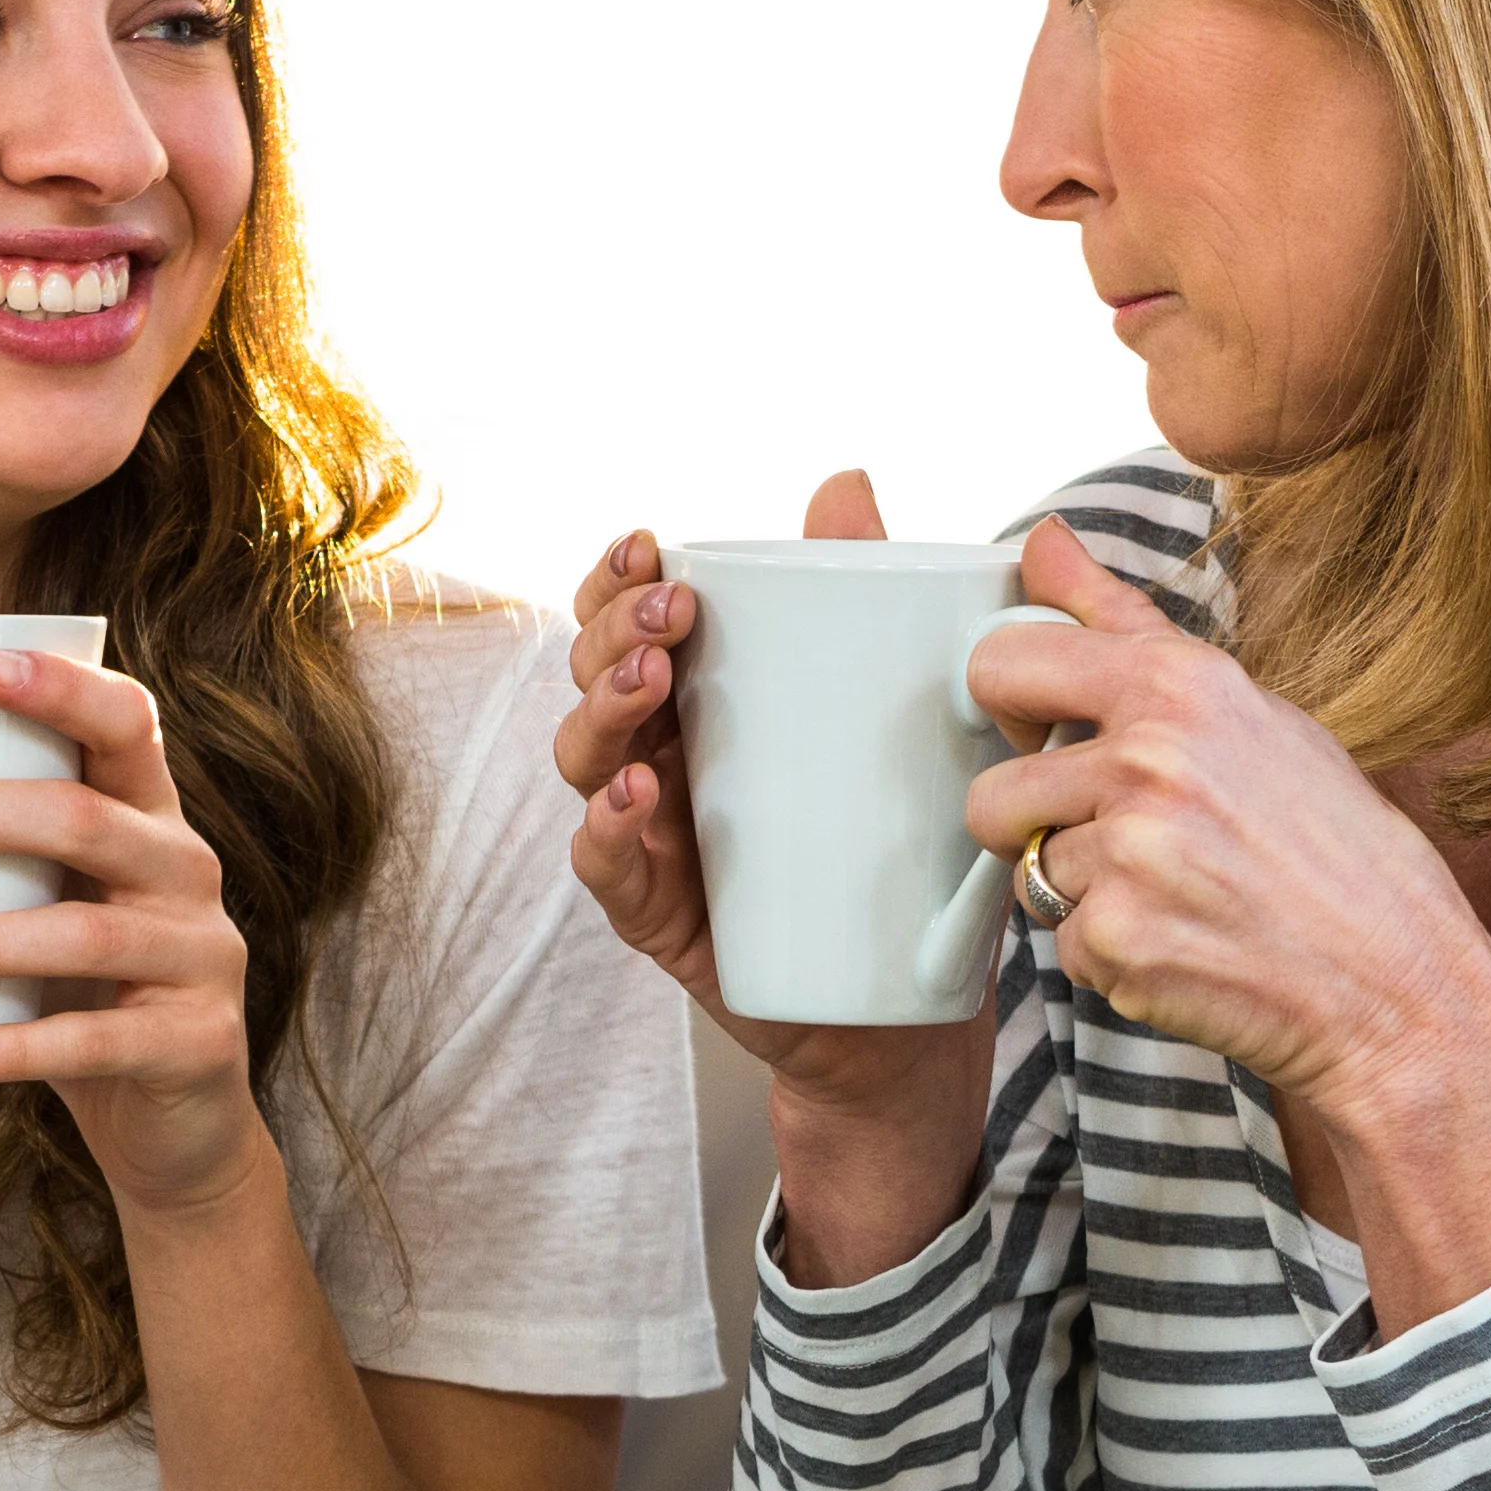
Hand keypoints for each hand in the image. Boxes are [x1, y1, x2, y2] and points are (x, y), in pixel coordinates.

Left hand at [0, 647, 271, 1220]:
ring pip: (86, 935)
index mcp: (152, 820)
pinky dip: (8, 1047)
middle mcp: (188, 873)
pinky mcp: (196, 1043)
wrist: (179, 1127)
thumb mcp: (54, 910)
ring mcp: (202, 958)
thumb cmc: (86, 996)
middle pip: (87, 822)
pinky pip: (92, 1042)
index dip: (65, 690)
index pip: (128, 726)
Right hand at [555, 470, 996, 1108]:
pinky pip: (606, 867)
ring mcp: (652, 839)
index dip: (619, 581)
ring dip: (604, 711)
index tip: (649, 546)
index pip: (627, 623)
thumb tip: (845, 481)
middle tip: (670, 614)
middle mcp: (660, 761)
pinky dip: (608, 828)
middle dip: (614, 632)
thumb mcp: (897, 717)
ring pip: (586, 760)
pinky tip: (633, 796)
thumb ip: (865, 603)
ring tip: (653, 684)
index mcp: (702, 703)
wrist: (904, 1009)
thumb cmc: (892, 850)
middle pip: (594, 677)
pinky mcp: (659, 917)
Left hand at [960, 517, 1490, 1129]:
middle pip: (990, 793)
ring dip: (1085, 895)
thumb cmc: (1334, 848)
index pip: (1003, 662)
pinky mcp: (1120, 940)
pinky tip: (1190, 945)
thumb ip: (1126, 625)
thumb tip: (1041, 540)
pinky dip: (1112, 956)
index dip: (1011, 712)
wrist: (1400, 984)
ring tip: (1181, 895)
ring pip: (1030, 874)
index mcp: (1181, 685)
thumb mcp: (1249, 710)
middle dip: (1033, 827)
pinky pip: (1061, 944)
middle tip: (1124, 843)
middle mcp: (1150, 758)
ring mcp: (1132, 853)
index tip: (1044, 738)